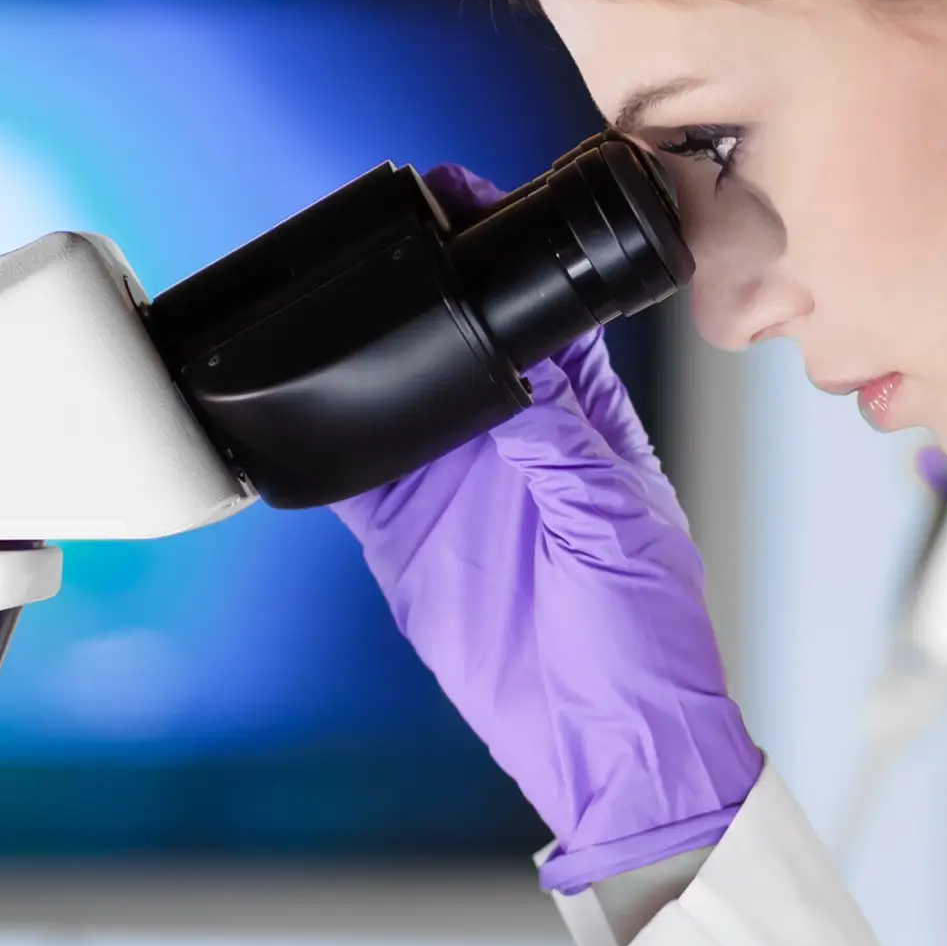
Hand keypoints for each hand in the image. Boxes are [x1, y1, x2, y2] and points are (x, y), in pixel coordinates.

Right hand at [332, 167, 761, 890]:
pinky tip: (297, 412)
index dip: (506, 256)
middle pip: (460, 339)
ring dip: (370, 357)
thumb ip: (561, 449)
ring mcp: (458, 489)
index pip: (545, 316)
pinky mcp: (410, 540)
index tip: (461, 198)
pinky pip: (356, 477)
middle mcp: (518, 444)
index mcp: (589, 424)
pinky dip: (325, 445)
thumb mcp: (617, 529)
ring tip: (325, 305)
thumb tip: (513, 375)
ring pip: (401, 397)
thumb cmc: (649, 646)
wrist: (603, 747)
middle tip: (377, 235)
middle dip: (423, 288)